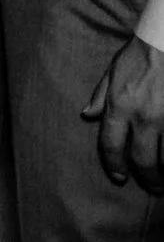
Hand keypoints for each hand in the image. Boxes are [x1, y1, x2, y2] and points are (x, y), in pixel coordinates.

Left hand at [83, 35, 163, 195]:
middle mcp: (144, 117)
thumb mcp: (113, 72)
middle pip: (143, 159)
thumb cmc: (140, 54)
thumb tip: (88, 115)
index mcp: (120, 106)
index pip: (110, 144)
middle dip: (148, 178)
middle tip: (153, 188)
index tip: (119, 176)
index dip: (113, 164)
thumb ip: (101, 97)